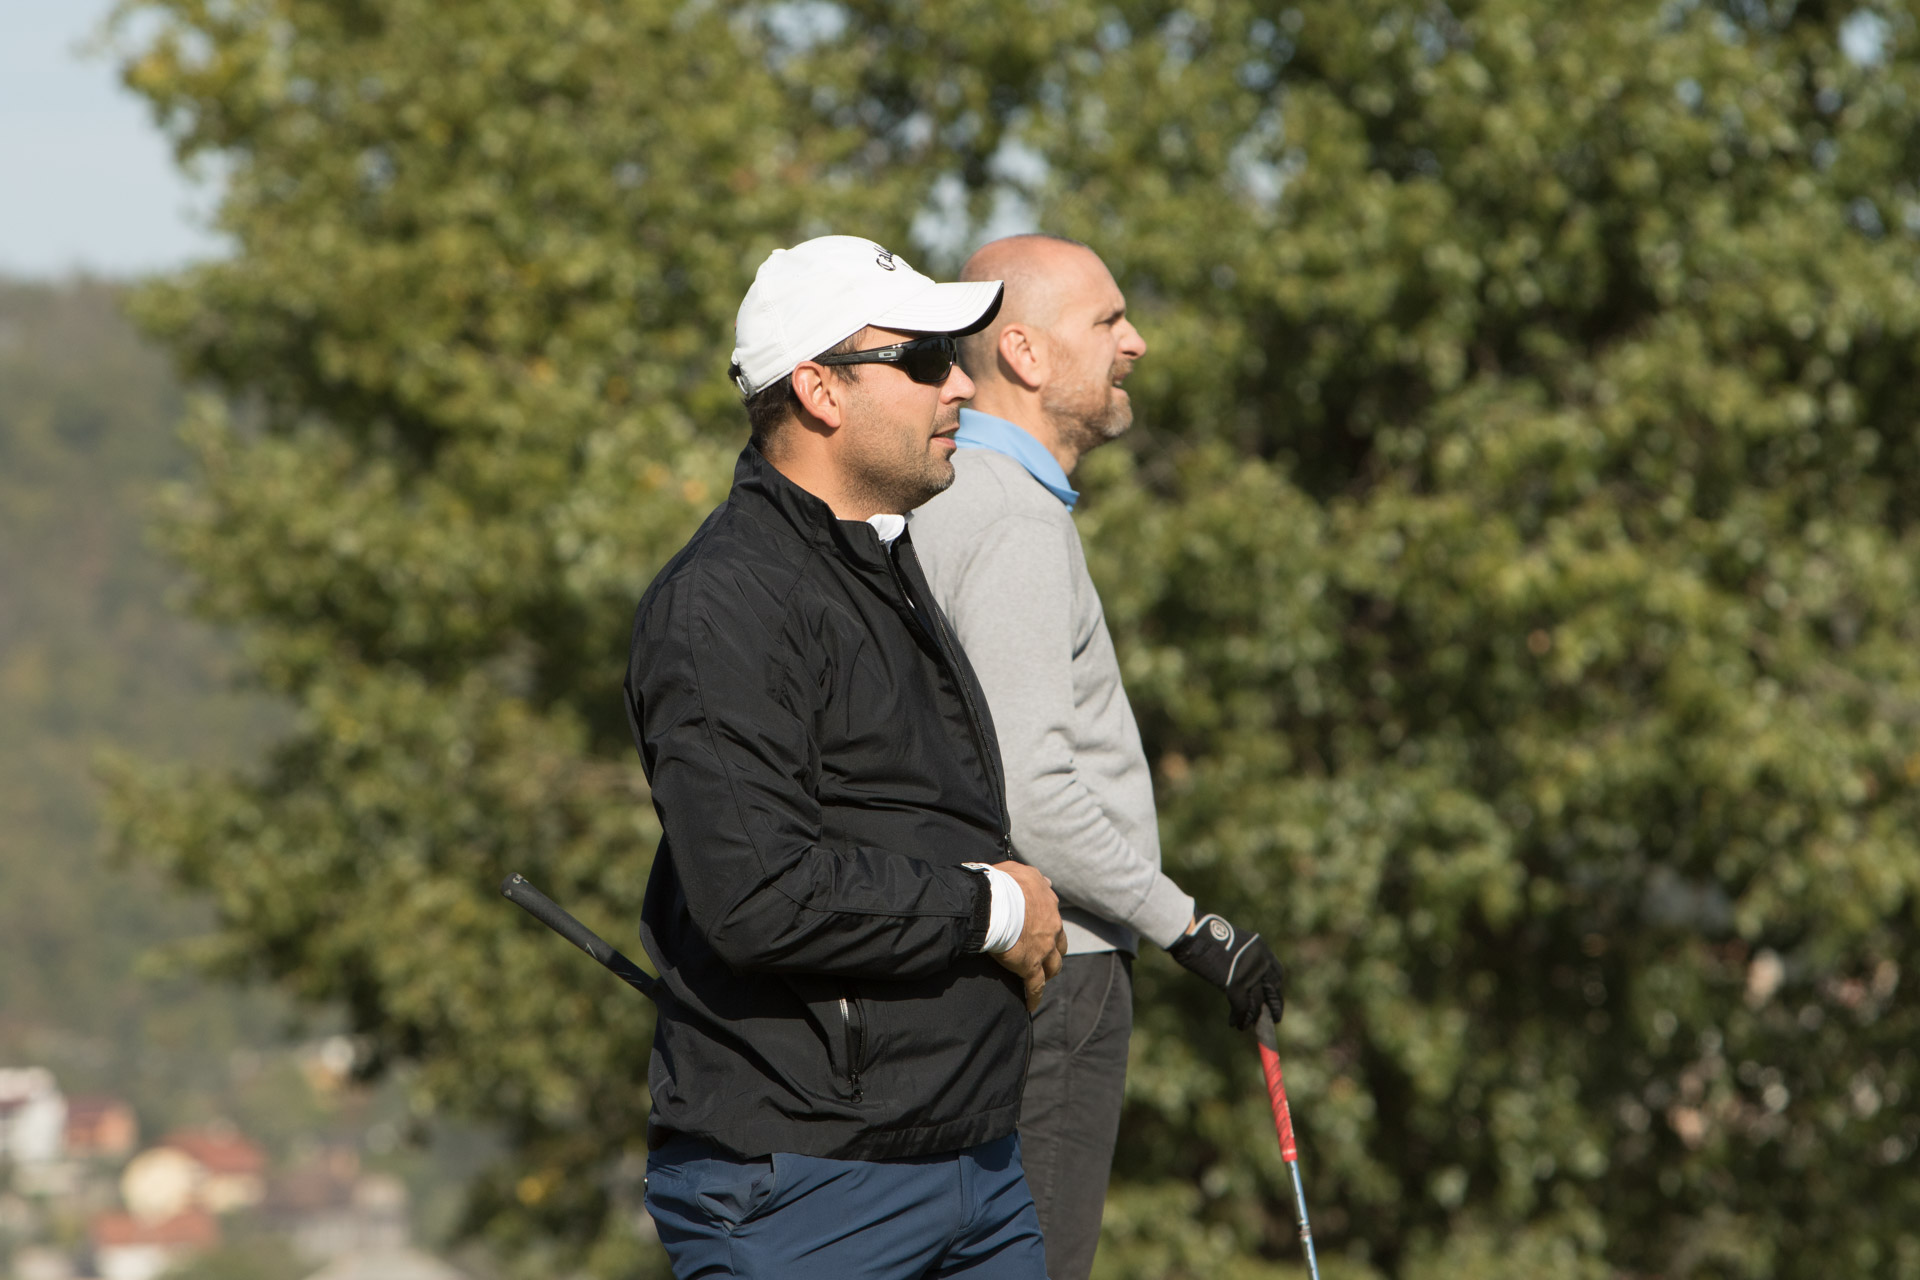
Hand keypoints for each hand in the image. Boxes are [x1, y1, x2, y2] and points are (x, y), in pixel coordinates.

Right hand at [988, 861, 1067, 1010]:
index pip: (1053, 918)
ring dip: (1048, 972)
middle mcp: (1052, 926)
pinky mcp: (1031, 965)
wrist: (993, 903)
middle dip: (1054, 951)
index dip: (1048, 927)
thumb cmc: (1001, 884)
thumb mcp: (1022, 871)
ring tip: (1041, 978)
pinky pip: (1035, 985)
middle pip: (1059, 945)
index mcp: (1048, 903)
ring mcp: (1043, 948)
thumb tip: (1046, 881)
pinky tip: (1031, 1005)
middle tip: (1045, 957)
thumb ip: (1035, 878)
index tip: (1042, 931)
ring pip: (1052, 966)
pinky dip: (1034, 996)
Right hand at [1166, 912, 1285, 1030]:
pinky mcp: (1235, 984)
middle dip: (1272, 1007)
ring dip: (1252, 1018)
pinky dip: (1239, 1018)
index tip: (1272, 1001)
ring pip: (1257, 1003)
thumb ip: (1241, 959)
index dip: (1275, 990)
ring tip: (1247, 1026)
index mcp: (1260, 948)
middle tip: (1271, 1020)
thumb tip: (1241, 977)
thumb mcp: (1231, 943)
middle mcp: (1260, 961)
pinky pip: (1241, 1006)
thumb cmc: (1204, 935)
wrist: (1193, 932)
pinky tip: (1235, 1024)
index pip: (1276, 974)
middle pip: (1272, 991)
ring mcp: (1249, 973)